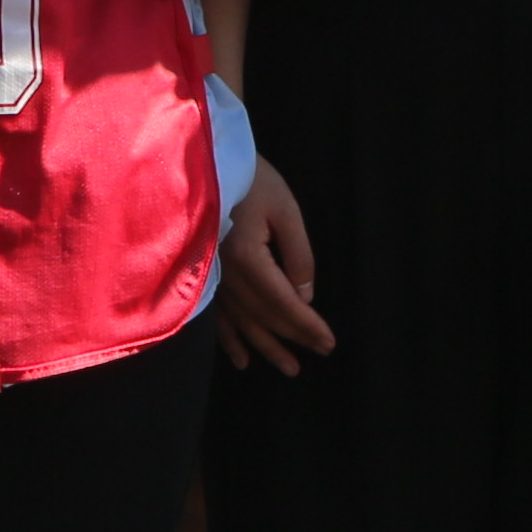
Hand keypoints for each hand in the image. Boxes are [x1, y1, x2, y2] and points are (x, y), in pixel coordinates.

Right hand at [218, 167, 332, 372]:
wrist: (206, 163)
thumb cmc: (250, 180)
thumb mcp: (286, 210)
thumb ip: (298, 255)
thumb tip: (304, 296)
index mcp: (248, 259)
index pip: (284, 302)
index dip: (307, 325)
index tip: (328, 342)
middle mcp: (227, 276)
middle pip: (264, 316)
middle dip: (293, 338)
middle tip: (318, 355)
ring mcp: (212, 278)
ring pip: (242, 323)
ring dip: (266, 347)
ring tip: (288, 368)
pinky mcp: (203, 275)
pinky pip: (216, 317)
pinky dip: (229, 340)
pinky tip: (242, 360)